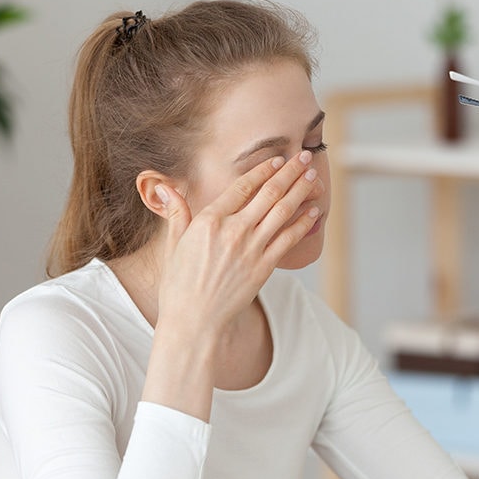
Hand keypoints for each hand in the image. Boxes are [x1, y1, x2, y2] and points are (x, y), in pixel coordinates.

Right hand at [155, 151, 321, 337]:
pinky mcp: (264, 268)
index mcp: (209, 220)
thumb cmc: (179, 286)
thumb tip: (165, 187)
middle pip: (269, 193)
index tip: (278, 160)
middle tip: (304, 157)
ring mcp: (251, 249)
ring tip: (313, 176)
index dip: (264, 170)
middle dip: (290, 172)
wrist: (193, 321)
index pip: (243, 186)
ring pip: (283, 212)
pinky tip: (312, 211)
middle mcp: (233, 231)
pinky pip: (288, 240)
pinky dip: (302, 223)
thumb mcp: (173, 245)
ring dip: (300, 191)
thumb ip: (177, 213)